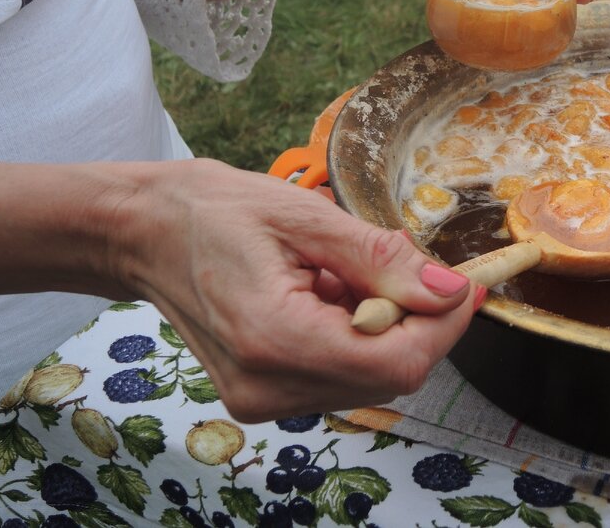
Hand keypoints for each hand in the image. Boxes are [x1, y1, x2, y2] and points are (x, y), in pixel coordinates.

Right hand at [118, 159, 483, 421]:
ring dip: (382, 327)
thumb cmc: (213, 211)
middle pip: (389, 376)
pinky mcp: (261, 396)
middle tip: (402, 265)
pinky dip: (353, 335)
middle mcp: (267, 387)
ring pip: (369, 378)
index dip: (444, 326)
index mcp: (275, 338)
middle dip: (415, 321)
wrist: (142, 233)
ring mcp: (261, 400)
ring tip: (341, 273)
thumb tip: (448, 289)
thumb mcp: (306, 216)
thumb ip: (382, 258)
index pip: (397, 363)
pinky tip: (323, 293)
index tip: (467, 284)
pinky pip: (339, 375)